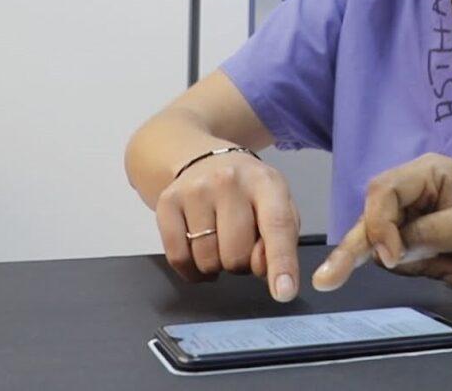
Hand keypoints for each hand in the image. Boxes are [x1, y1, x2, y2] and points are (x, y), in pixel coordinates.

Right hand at [154, 152, 300, 301]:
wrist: (203, 159)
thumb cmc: (249, 191)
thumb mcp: (277, 204)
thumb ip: (280, 239)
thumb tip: (265, 271)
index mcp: (266, 182)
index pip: (277, 226)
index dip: (282, 262)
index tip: (284, 292)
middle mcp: (229, 181)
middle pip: (237, 254)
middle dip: (241, 263)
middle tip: (241, 244)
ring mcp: (195, 190)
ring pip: (207, 260)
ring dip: (217, 265)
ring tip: (221, 240)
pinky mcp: (167, 202)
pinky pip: (178, 259)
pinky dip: (191, 270)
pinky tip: (199, 252)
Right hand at [311, 153, 451, 291]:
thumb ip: (433, 233)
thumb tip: (395, 248)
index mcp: (429, 172)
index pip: (384, 192)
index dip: (378, 224)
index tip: (390, 257)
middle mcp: (414, 189)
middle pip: (372, 217)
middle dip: (358, 249)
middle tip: (328, 280)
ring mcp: (412, 213)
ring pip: (382, 244)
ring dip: (412, 265)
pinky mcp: (414, 236)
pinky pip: (400, 258)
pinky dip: (421, 270)